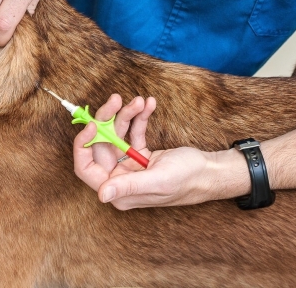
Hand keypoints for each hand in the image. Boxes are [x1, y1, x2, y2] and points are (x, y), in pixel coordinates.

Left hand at [73, 94, 250, 209]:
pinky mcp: (141, 154)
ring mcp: (130, 166)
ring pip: (118, 134)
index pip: (86, 168)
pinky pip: (133, 132)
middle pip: (101, 144)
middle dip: (109, 120)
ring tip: (140, 100)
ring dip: (127, 114)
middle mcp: (120, 179)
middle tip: (117, 99)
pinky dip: (139, 117)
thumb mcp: (157, 180)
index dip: (84, 145)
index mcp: (118, 191)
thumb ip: (128, 186)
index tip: (93, 124)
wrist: (211, 171)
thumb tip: (101, 196)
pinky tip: (149, 104)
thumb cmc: (188, 180)